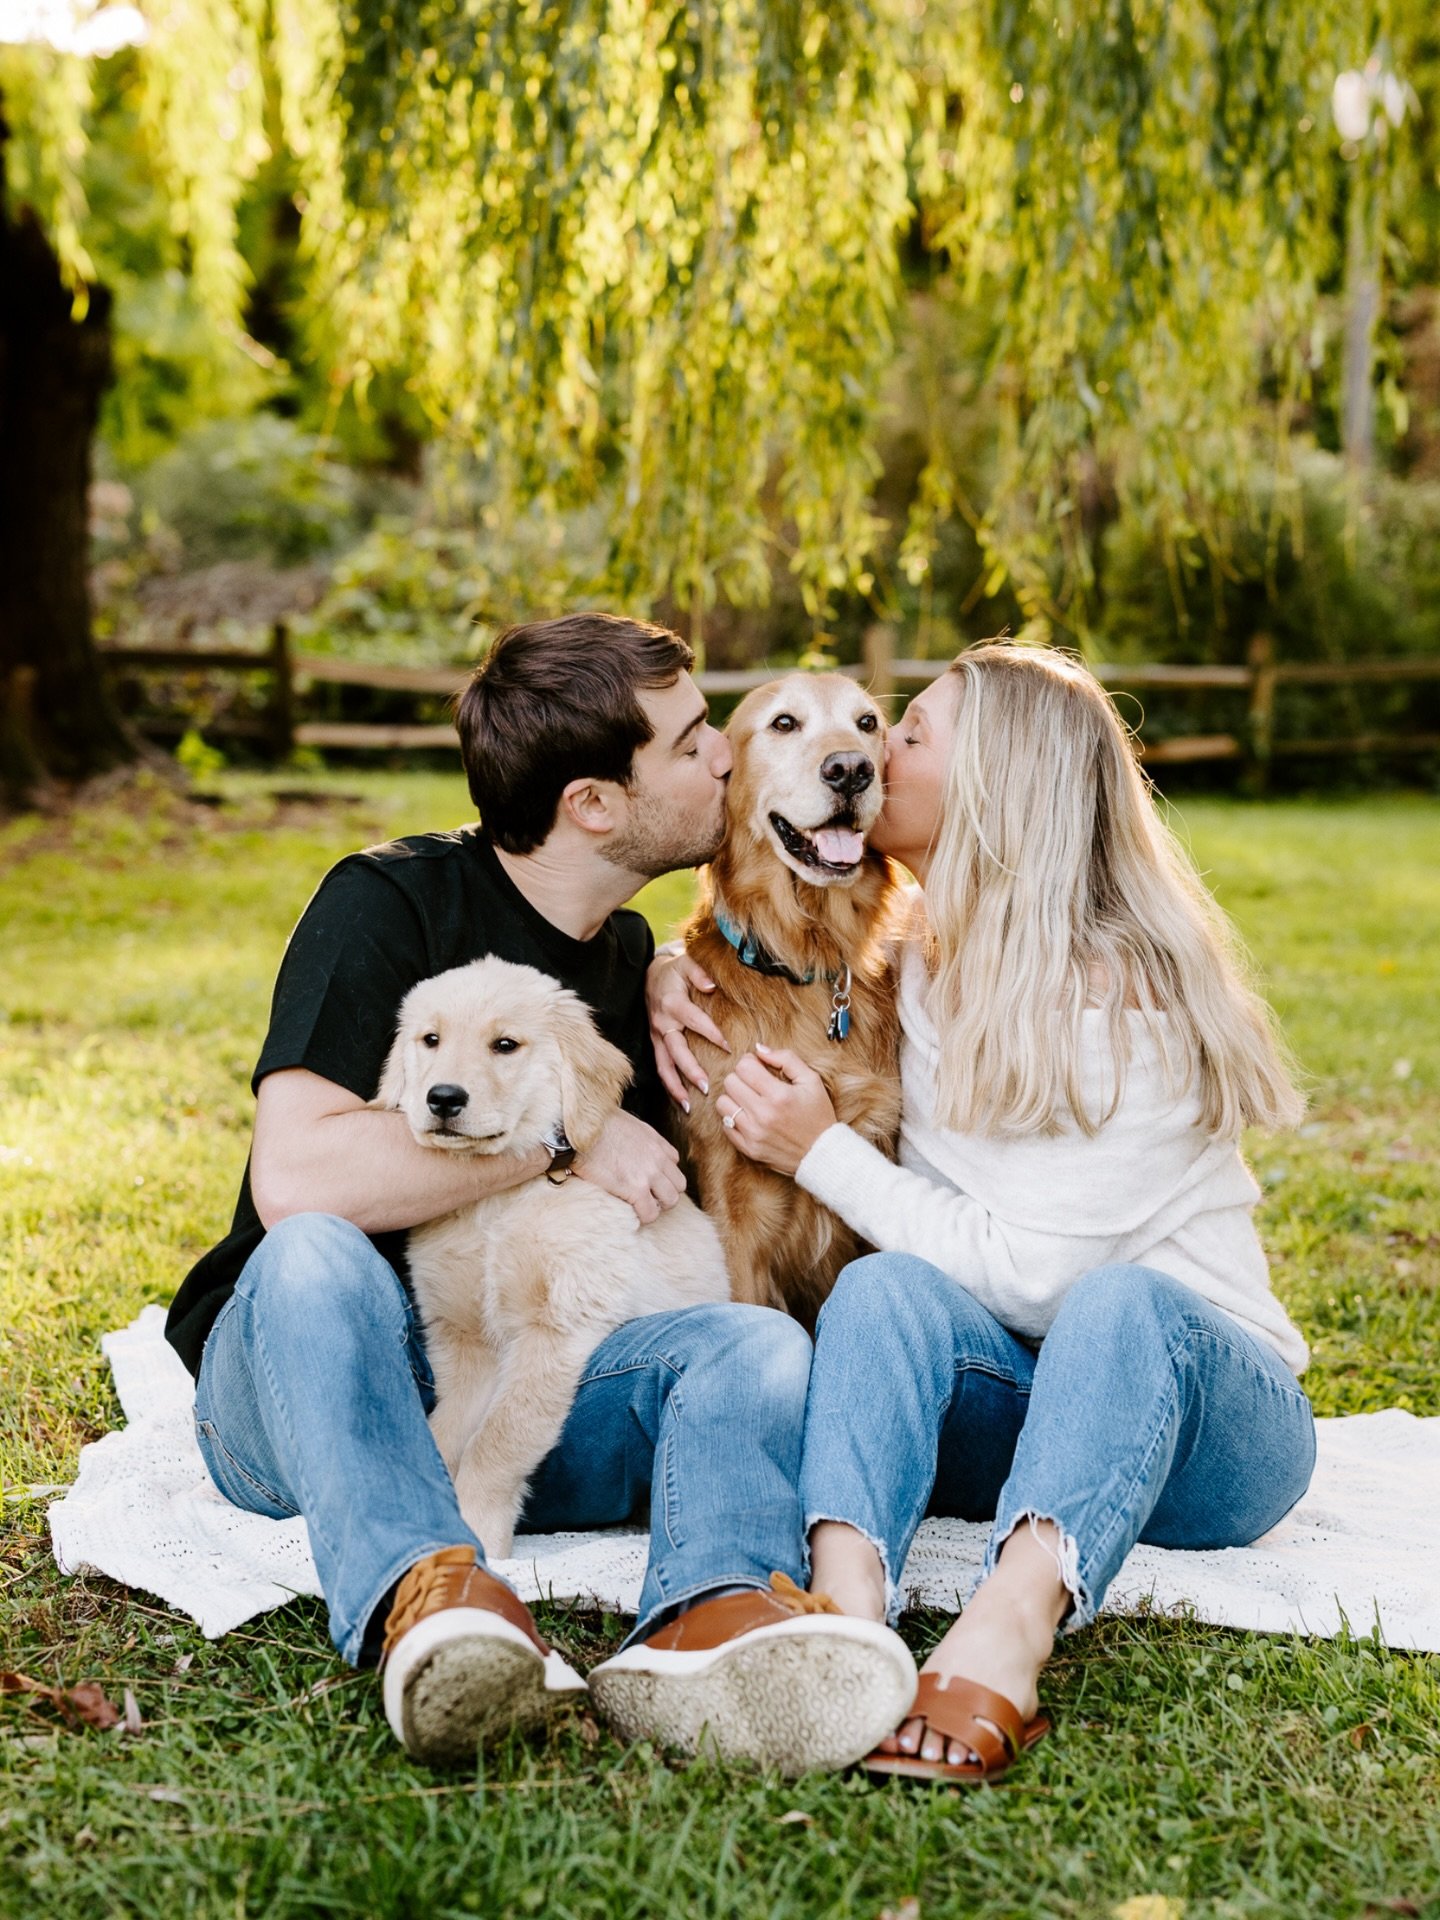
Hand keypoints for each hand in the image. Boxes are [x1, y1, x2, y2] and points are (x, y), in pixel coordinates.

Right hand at [573, 1109, 685, 1223]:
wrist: (577, 1132)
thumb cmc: (593, 1125)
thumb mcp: (625, 1123)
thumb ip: (637, 1137)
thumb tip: (631, 1146)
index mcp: (655, 1141)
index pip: (674, 1162)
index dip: (662, 1173)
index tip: (649, 1179)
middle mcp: (657, 1158)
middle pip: (678, 1184)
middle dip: (665, 1192)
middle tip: (647, 1196)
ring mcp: (649, 1174)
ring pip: (670, 1200)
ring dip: (658, 1206)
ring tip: (640, 1206)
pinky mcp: (635, 1189)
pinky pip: (650, 1212)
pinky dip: (643, 1216)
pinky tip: (631, 1213)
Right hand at [646, 948, 729, 1107]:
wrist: (650, 976)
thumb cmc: (674, 972)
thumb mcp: (687, 963)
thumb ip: (699, 973)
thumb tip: (712, 986)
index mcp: (673, 1003)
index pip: (694, 1021)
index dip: (710, 1033)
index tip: (727, 1046)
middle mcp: (663, 1023)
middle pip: (676, 1050)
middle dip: (689, 1070)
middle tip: (706, 1086)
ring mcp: (657, 1036)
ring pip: (664, 1065)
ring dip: (675, 1086)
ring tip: (688, 1106)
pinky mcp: (656, 1043)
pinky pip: (661, 1067)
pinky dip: (669, 1085)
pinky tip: (681, 1101)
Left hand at [715, 1046, 836, 1175]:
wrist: (822, 1153)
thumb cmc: (818, 1114)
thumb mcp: (811, 1080)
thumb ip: (786, 1059)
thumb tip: (759, 1049)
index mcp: (779, 1095)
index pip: (744, 1067)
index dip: (750, 1062)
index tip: (759, 1067)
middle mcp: (763, 1115)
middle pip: (730, 1083)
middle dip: (741, 1078)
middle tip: (755, 1083)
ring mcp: (754, 1134)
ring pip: (722, 1104)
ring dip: (734, 1098)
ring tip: (750, 1100)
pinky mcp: (749, 1148)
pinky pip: (725, 1126)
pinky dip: (734, 1118)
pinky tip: (749, 1116)